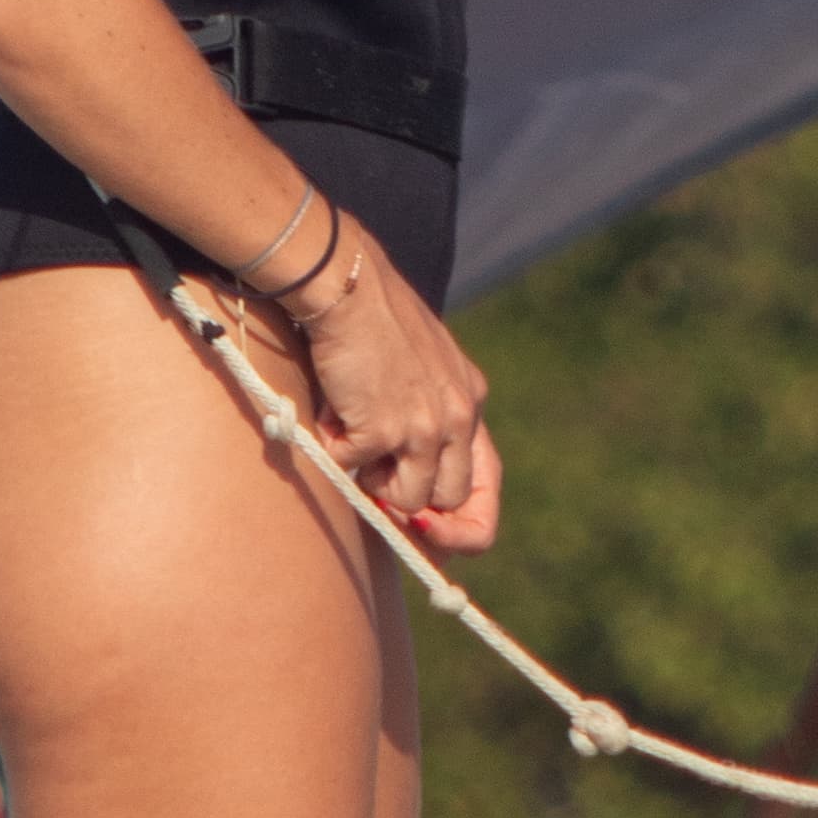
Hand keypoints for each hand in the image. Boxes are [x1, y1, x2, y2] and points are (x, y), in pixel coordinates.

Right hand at [280, 241, 501, 550]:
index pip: (486, 486)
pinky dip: (334, 448)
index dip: (462, 524)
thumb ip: (426, 418)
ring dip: (370, 476)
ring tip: (351, 428)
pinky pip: (354, 470)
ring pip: (405, 499)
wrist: (348, 285)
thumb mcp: (422, 367)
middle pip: (447, 501)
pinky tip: (331, 409)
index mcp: (470, 400)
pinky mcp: (385, 428)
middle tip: (374, 474)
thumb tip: (408, 491)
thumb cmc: (373, 322)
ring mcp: (425, 426)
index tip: (429, 531)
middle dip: (408, 502)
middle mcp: (458, 416)